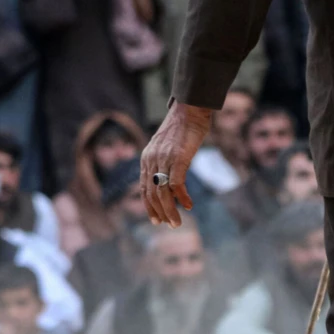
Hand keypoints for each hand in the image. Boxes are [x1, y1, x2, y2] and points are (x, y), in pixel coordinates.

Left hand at [141, 102, 212, 226]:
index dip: (148, 205)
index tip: (156, 219)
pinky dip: (182, 197)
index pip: (143, 188)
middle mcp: (151, 160)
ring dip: (169, 210)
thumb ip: (166, 158)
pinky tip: (188, 205)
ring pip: (162, 193)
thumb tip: (172, 171)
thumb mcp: (169, 145)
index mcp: (147, 158)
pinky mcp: (178, 159)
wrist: (190, 108)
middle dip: (158, 212)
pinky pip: (176, 184)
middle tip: (168, 225)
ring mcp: (164, 159)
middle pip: (151, 194)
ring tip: (177, 222)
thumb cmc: (184, 125)